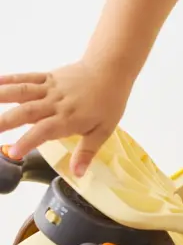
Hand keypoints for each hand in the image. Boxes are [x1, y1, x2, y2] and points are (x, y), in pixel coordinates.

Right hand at [0, 60, 130, 176]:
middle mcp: (55, 103)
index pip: (44, 131)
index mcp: (68, 119)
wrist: (111, 70)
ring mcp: (49, 89)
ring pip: (21, 92)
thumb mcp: (104, 130)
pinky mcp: (47, 77)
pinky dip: (8, 79)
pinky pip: (26, 78)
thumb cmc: (109, 101)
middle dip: (4, 122)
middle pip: (26, 112)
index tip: (13, 152)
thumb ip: (87, 152)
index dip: (28, 142)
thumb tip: (78, 173)